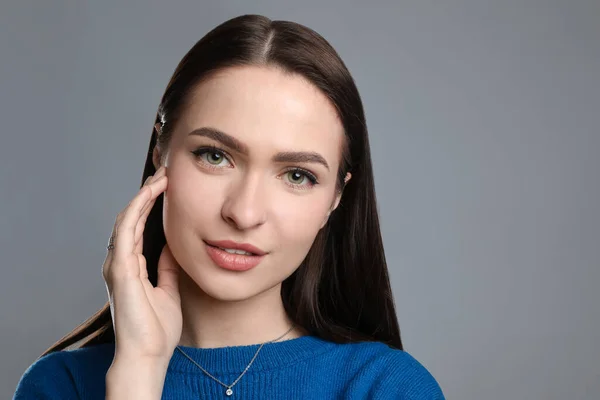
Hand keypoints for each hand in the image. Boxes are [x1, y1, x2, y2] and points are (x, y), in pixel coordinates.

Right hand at [102, 166, 182, 363]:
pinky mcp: (120, 269)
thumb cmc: (157, 330)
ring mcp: (118, 264)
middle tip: (165, 172)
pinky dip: (137, 208)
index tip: (168, 187)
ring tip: (161, 176)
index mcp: (132, 267)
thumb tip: (173, 247)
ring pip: (127, 219)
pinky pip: (126, 230)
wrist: (149, 355)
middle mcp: (121, 262)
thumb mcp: (168, 290)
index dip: (151, 205)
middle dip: (147, 194)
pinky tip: (149, 193)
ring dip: (143, 195)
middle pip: (131, 218)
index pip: (139, 227)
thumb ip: (167, 268)